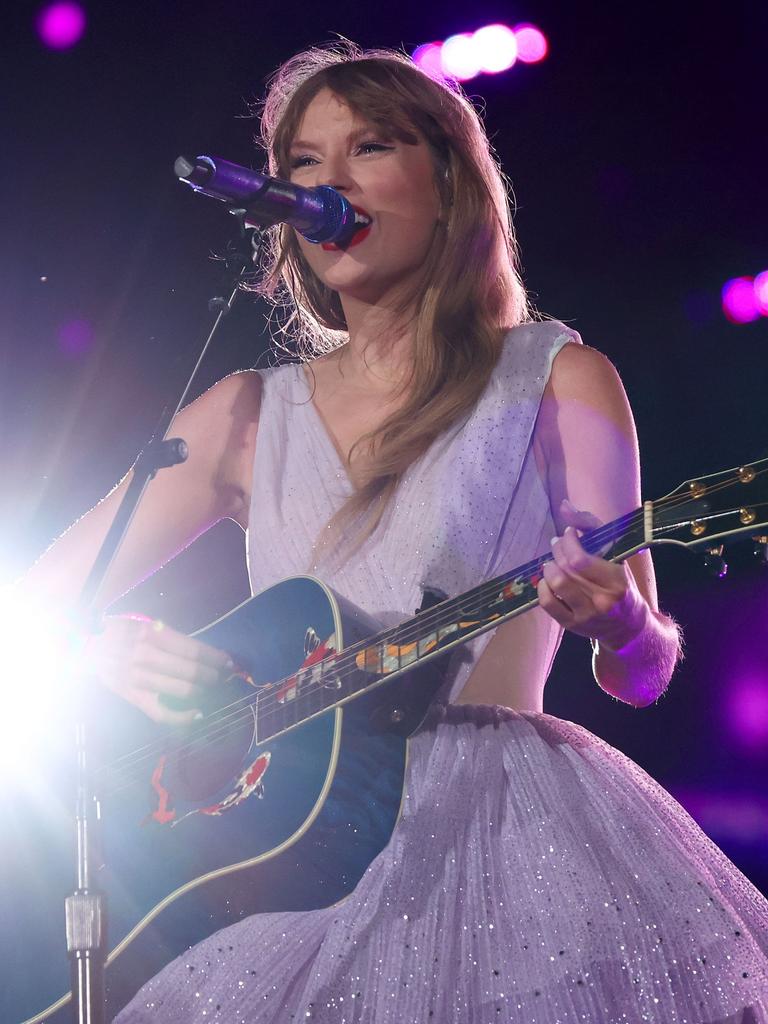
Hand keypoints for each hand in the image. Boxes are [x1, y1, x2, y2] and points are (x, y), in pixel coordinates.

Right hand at [81, 614, 233, 724]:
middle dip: (213, 675)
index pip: (193, 649)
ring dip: (204, 691)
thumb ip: (166, 635)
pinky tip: (198, 713)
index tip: (228, 661)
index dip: (215, 657)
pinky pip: (162, 713)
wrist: (81, 648)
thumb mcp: (140, 622)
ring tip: (213, 689)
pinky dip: (184, 717)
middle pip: (192, 671)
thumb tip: (199, 650)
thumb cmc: (116, 631)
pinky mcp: (133, 697)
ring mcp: (139, 679)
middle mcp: (146, 656)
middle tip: (223, 676)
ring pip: (182, 691)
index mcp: (151, 634)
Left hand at [537, 499, 648, 650]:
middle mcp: (602, 600)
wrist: (628, 626)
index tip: (568, 534)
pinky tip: (548, 581)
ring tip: (553, 562)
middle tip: (557, 544)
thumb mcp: (615, 552)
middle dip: (557, 550)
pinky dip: (543, 587)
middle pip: (566, 569)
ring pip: (556, 584)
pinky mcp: (572, 625)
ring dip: (549, 567)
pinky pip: (547, 603)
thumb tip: (563, 506)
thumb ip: (591, 526)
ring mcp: (586, 615)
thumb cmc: (621, 583)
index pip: (580, 559)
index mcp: (617, 580)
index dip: (567, 542)